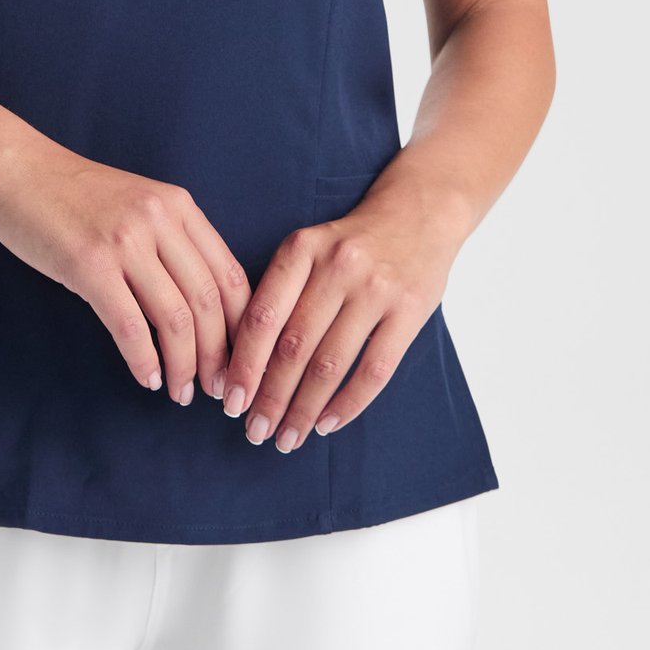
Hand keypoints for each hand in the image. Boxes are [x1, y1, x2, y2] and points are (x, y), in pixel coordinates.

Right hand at [0, 140, 251, 404]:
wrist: (17, 169)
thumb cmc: (74, 194)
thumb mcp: (138, 204)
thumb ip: (170, 242)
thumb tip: (200, 308)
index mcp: (179, 206)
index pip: (230, 275)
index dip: (242, 327)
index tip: (239, 360)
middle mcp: (160, 220)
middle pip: (208, 302)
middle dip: (218, 356)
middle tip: (216, 390)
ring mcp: (125, 241)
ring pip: (175, 318)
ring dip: (184, 366)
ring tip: (181, 392)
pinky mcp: (89, 264)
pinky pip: (129, 325)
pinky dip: (144, 360)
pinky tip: (147, 377)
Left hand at [220, 180, 455, 450]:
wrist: (419, 212)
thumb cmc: (350, 242)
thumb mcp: (308, 248)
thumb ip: (280, 293)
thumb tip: (241, 363)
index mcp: (302, 249)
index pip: (263, 316)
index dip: (243, 365)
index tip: (230, 402)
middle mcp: (337, 267)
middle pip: (294, 346)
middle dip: (270, 397)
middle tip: (255, 432)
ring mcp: (377, 289)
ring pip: (330, 364)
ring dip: (304, 410)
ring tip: (287, 438)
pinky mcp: (410, 310)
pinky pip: (375, 370)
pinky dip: (348, 404)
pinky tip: (327, 424)